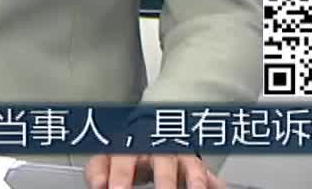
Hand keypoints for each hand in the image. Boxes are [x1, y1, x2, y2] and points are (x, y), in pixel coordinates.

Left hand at [84, 153, 224, 188]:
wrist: (151, 128)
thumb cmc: (128, 151)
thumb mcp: (107, 158)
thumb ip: (97, 172)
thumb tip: (97, 185)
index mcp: (130, 145)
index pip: (123, 160)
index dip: (119, 177)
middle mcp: (157, 147)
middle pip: (162, 163)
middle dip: (164, 182)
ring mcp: (179, 155)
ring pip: (190, 166)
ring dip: (194, 181)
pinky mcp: (196, 164)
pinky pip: (207, 173)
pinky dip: (211, 183)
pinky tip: (214, 188)